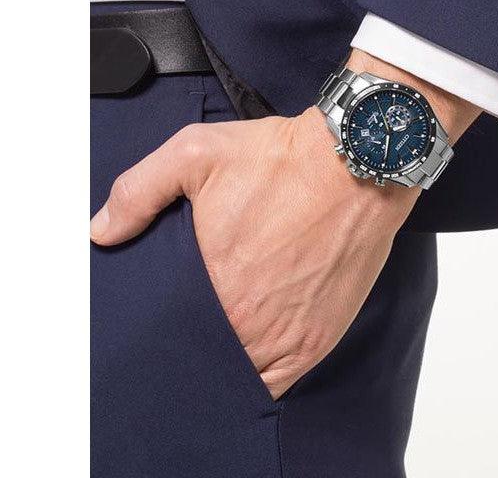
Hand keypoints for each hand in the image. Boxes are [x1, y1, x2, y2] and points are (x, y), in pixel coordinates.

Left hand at [90, 50, 480, 397]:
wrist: (356, 164)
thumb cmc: (281, 160)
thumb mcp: (196, 154)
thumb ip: (139, 191)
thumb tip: (101, 230)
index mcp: (212, 283)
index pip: (170, 331)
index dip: (165, 327)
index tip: (165, 315)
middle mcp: (247, 320)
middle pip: (205, 357)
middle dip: (195, 343)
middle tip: (197, 319)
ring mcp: (287, 335)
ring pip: (240, 376)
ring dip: (228, 363)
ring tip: (225, 335)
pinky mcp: (319, 337)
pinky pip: (279, 381)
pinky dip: (262, 376)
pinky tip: (253, 353)